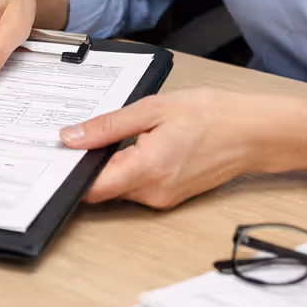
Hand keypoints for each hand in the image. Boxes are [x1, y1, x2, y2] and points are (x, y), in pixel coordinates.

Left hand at [61, 89, 306, 209]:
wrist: (254, 132)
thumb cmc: (211, 114)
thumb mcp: (153, 108)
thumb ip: (108, 125)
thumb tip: (70, 137)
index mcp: (147, 169)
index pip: (91, 188)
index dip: (67, 174)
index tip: (53, 155)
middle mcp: (153, 193)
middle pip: (102, 189)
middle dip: (85, 166)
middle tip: (74, 136)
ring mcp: (162, 199)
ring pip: (118, 188)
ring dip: (107, 166)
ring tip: (105, 133)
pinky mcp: (170, 197)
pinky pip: (136, 187)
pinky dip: (126, 168)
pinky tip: (131, 143)